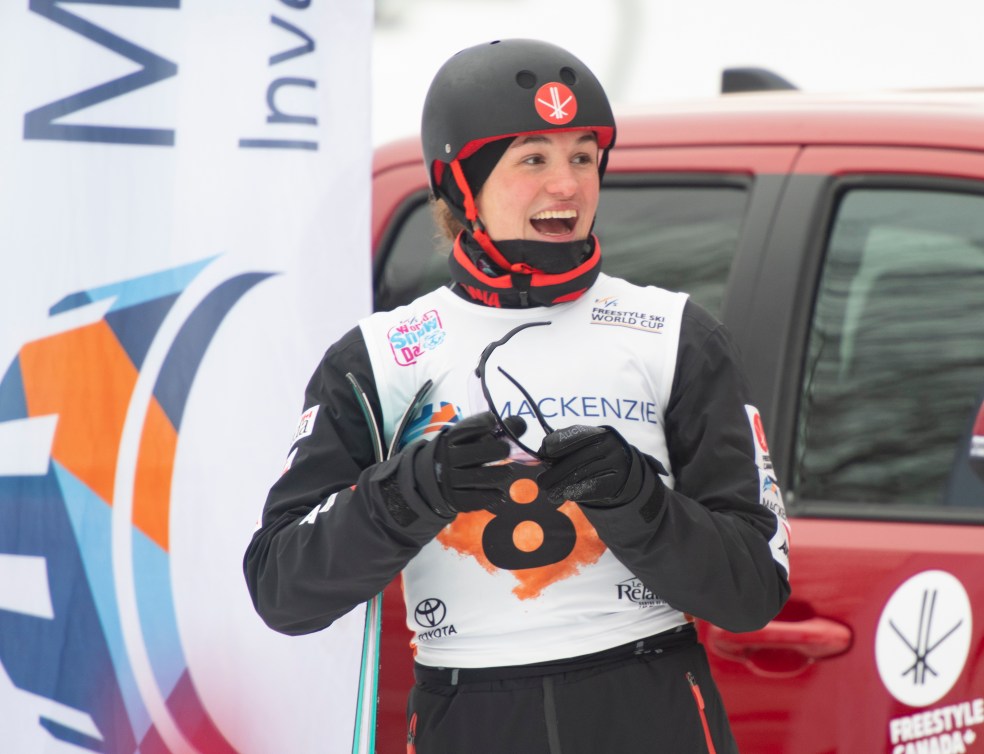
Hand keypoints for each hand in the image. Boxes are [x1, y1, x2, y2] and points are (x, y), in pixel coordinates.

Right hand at [412, 411, 526, 516]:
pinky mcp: (456, 498)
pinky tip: (499, 492)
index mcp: (450, 440)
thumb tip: (521, 423)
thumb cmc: (459, 453)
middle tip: (506, 450)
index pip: (465, 429)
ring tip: (508, 472)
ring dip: (498, 474)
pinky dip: (491, 495)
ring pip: (477, 477)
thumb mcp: (469, 438)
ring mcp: (450, 480)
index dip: (481, 424)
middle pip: (473, 454)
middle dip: (495, 450)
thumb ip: (494, 431)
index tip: (494, 422)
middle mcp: (448, 458)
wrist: (432, 479)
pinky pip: (475, 498)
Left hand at [537, 425, 643, 507]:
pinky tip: (568, 495)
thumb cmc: (594, 457)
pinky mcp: (619, 480)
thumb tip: (542, 454)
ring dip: (563, 486)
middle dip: (556, 472)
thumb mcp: (583, 447)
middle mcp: (609, 445)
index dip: (558, 443)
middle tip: (542, 483)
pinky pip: (596, 486)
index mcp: (598, 433)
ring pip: (584, 474)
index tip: (543, 453)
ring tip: (551, 495)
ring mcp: (616, 462)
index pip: (576, 434)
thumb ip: (563, 448)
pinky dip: (579, 491)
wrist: (623, 470)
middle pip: (577, 459)